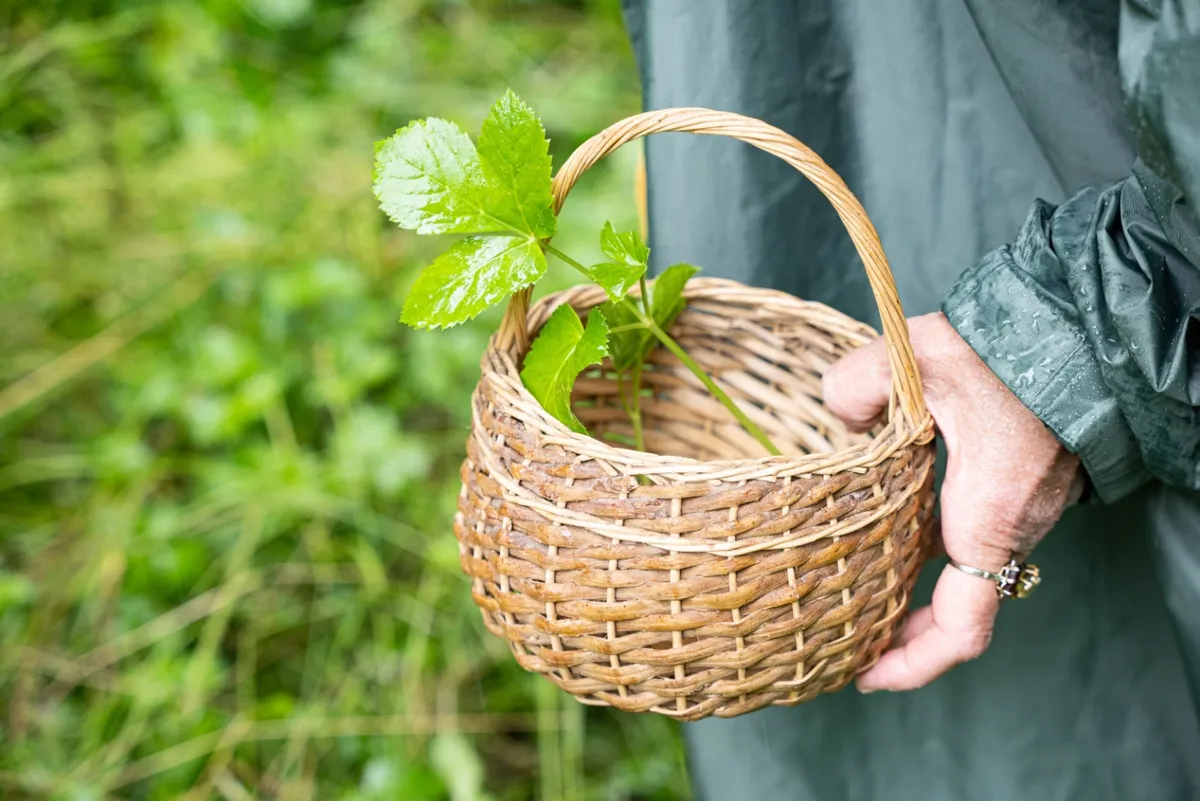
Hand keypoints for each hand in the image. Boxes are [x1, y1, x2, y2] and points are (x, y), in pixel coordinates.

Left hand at [822, 312, 1082, 691]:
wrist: (1085, 326)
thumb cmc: (1011, 349)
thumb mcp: (916, 358)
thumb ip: (855, 385)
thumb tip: (837, 414)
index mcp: (987, 518)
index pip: (961, 628)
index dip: (912, 664)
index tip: (864, 675)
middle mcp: (1011, 527)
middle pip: (958, 611)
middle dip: (902, 635)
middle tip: (844, 639)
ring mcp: (1023, 510)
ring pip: (966, 574)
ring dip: (917, 590)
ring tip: (855, 587)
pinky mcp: (1023, 486)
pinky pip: (978, 538)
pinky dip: (935, 552)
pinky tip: (891, 526)